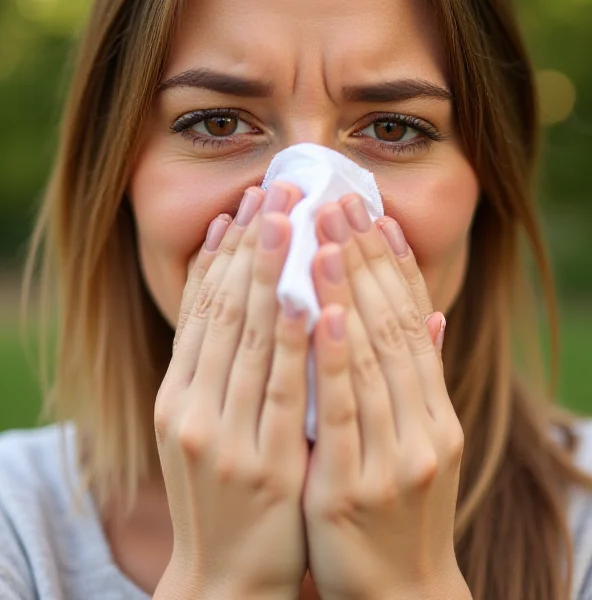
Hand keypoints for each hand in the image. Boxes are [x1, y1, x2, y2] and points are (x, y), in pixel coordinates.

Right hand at [154, 182, 309, 599]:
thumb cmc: (222, 493)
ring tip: (293, 218)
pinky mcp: (266, 466)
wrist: (224, 580)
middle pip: (226, 310)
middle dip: (253, 245)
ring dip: (275, 274)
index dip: (225, 252)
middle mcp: (192, 409)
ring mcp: (226, 437)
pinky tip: (318, 298)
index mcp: (177, 396)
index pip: (202, 309)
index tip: (248, 203)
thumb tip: (227, 289)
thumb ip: (215, 363)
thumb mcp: (202, 426)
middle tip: (276, 189)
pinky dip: (302, 341)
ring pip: (253, 340)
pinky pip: (287, 391)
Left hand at [302, 194, 466, 599]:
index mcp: (433, 411)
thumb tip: (430, 313)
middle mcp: (423, 427)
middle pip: (391, 325)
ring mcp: (394, 457)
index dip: (390, 263)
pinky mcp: (356, 489)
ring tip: (325, 235)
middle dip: (362, 260)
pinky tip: (321, 311)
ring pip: (370, 358)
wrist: (397, 597)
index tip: (367, 212)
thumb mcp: (418, 442)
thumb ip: (419, 378)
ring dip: (346, 292)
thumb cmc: (396, 509)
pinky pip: (344, 411)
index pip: (410, 320)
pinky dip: (334, 358)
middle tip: (338, 201)